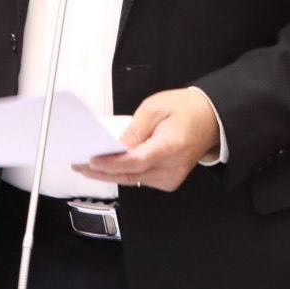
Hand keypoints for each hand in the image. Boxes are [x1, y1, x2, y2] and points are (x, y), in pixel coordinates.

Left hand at [71, 87, 220, 191]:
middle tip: (79, 164)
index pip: (136, 161)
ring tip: (87, 165)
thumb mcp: (154, 108)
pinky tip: (108, 167)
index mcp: (171, 146)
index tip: (91, 161)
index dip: (111, 163)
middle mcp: (173, 166)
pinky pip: (140, 179)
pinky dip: (123, 173)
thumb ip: (134, 130)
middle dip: (101, 171)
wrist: (209, 119)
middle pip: (130, 174)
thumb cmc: (186, 110)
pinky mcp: (169, 180)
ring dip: (109, 173)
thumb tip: (115, 147)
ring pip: (133, 180)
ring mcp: (172, 177)